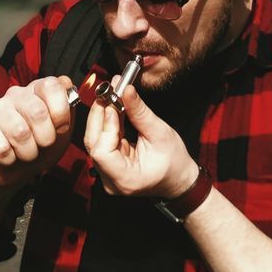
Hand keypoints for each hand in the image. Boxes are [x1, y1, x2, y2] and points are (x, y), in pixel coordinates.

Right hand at [0, 76, 73, 196]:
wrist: (12, 172)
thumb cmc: (39, 147)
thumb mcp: (61, 131)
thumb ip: (68, 109)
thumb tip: (67, 86)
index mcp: (37, 90)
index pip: (52, 85)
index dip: (61, 111)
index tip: (61, 127)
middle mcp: (15, 93)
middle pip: (37, 112)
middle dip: (46, 137)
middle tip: (42, 145)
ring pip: (19, 132)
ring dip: (28, 151)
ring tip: (26, 152)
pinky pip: (2, 148)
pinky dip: (10, 159)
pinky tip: (8, 156)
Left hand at [84, 84, 198, 197]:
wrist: (178, 178)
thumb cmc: (174, 163)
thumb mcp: (160, 133)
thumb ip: (140, 112)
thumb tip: (126, 90)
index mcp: (125, 179)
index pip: (102, 152)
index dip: (105, 126)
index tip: (114, 106)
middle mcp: (111, 180)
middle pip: (93, 143)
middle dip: (99, 116)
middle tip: (109, 94)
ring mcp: (107, 174)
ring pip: (94, 140)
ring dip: (101, 117)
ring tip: (112, 99)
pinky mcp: (108, 165)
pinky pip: (100, 141)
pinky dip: (106, 124)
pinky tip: (113, 111)